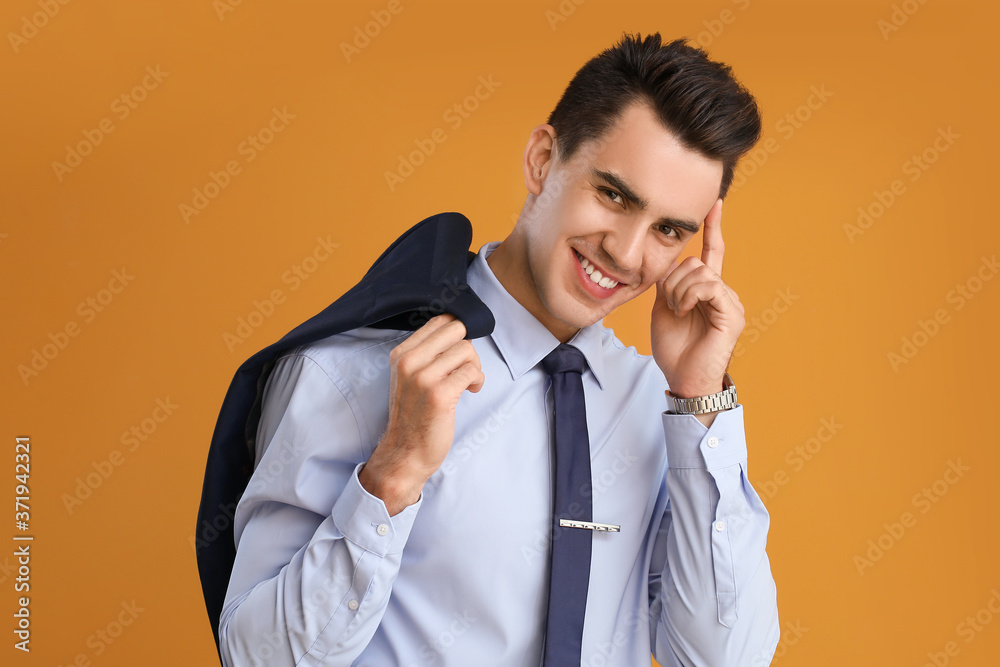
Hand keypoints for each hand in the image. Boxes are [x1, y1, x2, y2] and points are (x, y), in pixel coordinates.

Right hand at [359, 313, 484, 514]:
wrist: (405, 453)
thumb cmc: (413, 415)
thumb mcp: (409, 377)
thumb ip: (427, 354)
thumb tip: (460, 331)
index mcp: (401, 354)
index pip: (439, 321)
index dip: (458, 332)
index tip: (460, 351)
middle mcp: (409, 362)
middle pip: (456, 329)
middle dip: (468, 347)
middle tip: (466, 367)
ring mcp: (423, 378)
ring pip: (467, 350)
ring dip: (475, 366)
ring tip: (468, 382)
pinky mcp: (440, 394)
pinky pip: (472, 371)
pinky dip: (477, 380)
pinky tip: (470, 391)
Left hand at [651, 198, 744, 399]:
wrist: (682, 377)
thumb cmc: (674, 347)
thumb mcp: (662, 307)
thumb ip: (667, 283)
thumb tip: (667, 263)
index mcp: (707, 290)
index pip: (712, 252)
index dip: (712, 228)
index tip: (714, 204)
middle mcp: (723, 292)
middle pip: (695, 262)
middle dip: (673, 281)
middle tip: (670, 305)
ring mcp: (730, 302)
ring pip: (700, 273)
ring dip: (679, 291)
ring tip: (678, 311)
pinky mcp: (732, 314)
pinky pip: (710, 286)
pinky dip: (690, 296)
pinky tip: (685, 310)